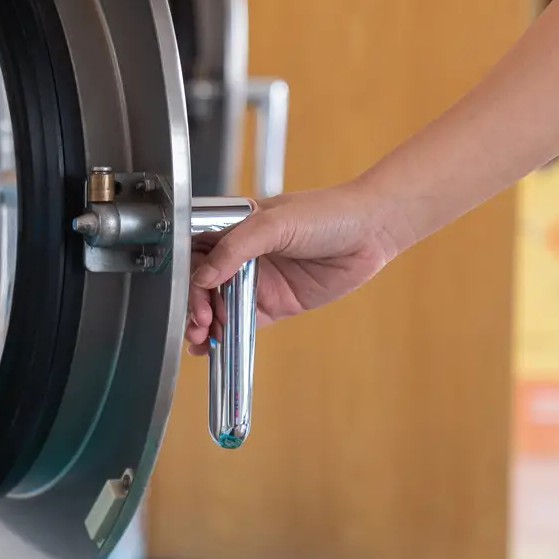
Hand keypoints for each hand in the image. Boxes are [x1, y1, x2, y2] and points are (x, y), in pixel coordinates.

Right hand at [186, 182, 405, 353]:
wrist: (372, 232)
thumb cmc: (327, 212)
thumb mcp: (274, 222)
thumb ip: (236, 247)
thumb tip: (204, 275)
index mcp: (234, 228)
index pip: (195, 252)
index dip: (187, 274)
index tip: (191, 291)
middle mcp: (241, 256)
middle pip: (203, 284)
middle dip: (195, 305)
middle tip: (199, 320)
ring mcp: (257, 281)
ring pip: (219, 307)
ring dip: (205, 324)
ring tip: (201, 338)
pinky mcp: (275, 304)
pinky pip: (243, 323)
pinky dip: (226, 336)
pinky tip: (212, 346)